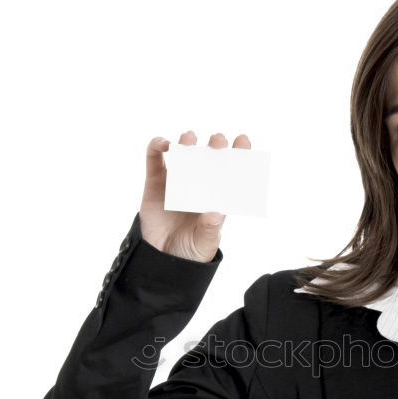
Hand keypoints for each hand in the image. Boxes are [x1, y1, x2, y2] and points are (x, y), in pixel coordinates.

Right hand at [139, 130, 250, 261]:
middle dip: (215, 145)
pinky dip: (158, 146)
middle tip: (217, 141)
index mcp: (216, 197)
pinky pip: (154, 159)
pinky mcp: (155, 182)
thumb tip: (216, 213)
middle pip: (208, 158)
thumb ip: (210, 229)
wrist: (161, 260)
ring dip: (188, 142)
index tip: (243, 140)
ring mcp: (176, 181)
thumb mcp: (203, 244)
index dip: (238, 154)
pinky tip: (164, 144)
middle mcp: (198, 185)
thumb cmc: (189, 252)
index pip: (231, 173)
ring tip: (189, 138)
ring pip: (183, 154)